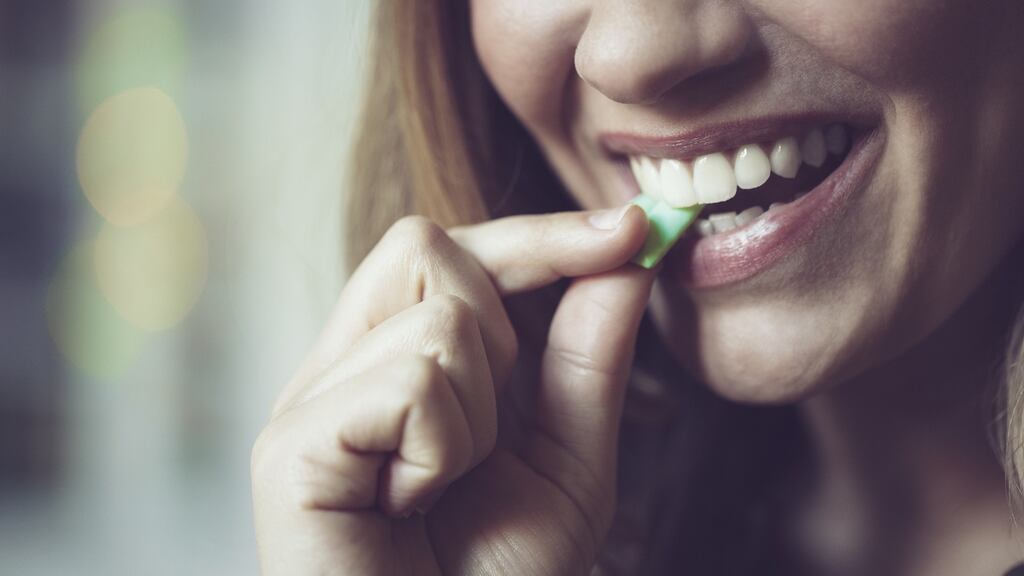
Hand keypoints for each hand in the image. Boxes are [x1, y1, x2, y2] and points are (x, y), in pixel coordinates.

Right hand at [251, 204, 653, 574]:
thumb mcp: (568, 460)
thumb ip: (589, 357)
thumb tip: (626, 258)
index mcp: (392, 361)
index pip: (454, 247)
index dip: (542, 235)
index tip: (632, 230)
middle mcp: (339, 367)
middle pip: (428, 246)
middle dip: (503, 335)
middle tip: (486, 436)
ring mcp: (306, 403)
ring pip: (437, 313)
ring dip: (481, 412)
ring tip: (445, 487)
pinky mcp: (289, 446)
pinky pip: (413, 383)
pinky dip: (447, 447)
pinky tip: (413, 504)